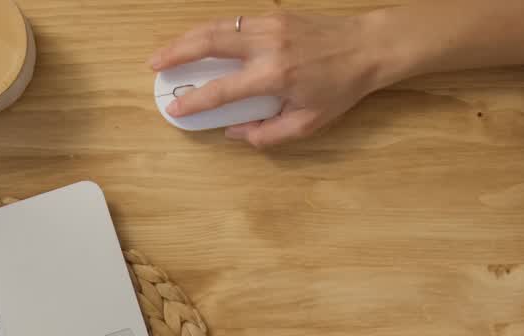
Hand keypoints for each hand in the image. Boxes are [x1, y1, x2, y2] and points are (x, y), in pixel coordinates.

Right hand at [148, 12, 407, 148]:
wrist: (368, 47)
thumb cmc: (341, 87)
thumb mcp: (308, 122)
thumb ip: (268, 133)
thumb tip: (235, 132)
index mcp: (274, 75)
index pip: (221, 90)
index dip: (194, 101)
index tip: (175, 108)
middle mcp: (267, 45)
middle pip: (208, 44)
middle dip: (176, 54)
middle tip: (155, 66)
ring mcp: (270, 25)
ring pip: (217, 27)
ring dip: (187, 38)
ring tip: (167, 51)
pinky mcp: (275, 15)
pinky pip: (233, 22)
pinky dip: (211, 31)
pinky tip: (200, 40)